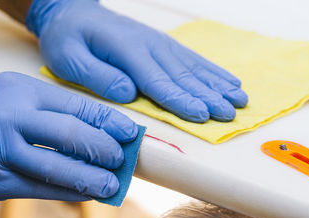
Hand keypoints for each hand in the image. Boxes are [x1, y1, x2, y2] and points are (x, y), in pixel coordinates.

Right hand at [0, 72, 137, 200]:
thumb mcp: (15, 94)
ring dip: (90, 178)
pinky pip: (39, 189)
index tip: (130, 132)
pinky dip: (68, 193)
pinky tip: (87, 194)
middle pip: (69, 135)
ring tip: (112, 184)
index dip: (108, 122)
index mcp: (21, 91)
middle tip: (122, 158)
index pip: (76, 106)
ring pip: (56, 167)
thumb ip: (52, 108)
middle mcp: (11, 118)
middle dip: (103, 149)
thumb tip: (98, 130)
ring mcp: (1, 151)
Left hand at [26, 0, 247, 122]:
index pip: (158, 80)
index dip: (181, 99)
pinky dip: (213, 71)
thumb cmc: (69, 39)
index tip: (203, 115)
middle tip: (230, 114)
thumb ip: (98, 76)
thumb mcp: (70, 59)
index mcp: (127, 50)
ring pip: (194, 67)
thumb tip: (128, 92)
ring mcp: (160, 43)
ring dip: (218, 84)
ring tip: (240, 98)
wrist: (74, 12)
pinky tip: (229, 80)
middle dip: (208, 96)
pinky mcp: (164, 45)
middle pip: (183, 76)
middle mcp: (150, 45)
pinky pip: (193, 59)